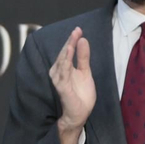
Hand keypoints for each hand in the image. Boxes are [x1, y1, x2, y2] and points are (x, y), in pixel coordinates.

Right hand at [49, 28, 95, 143]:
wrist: (79, 114)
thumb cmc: (80, 94)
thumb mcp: (85, 72)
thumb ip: (83, 57)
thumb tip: (83, 40)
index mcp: (63, 68)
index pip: (67, 51)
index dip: (72, 40)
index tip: (78, 29)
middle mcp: (58, 72)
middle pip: (63, 54)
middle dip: (70, 42)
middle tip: (76, 30)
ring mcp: (59, 80)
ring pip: (62, 61)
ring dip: (67, 50)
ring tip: (72, 39)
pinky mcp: (62, 87)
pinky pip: (63, 73)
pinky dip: (65, 62)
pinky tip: (68, 53)